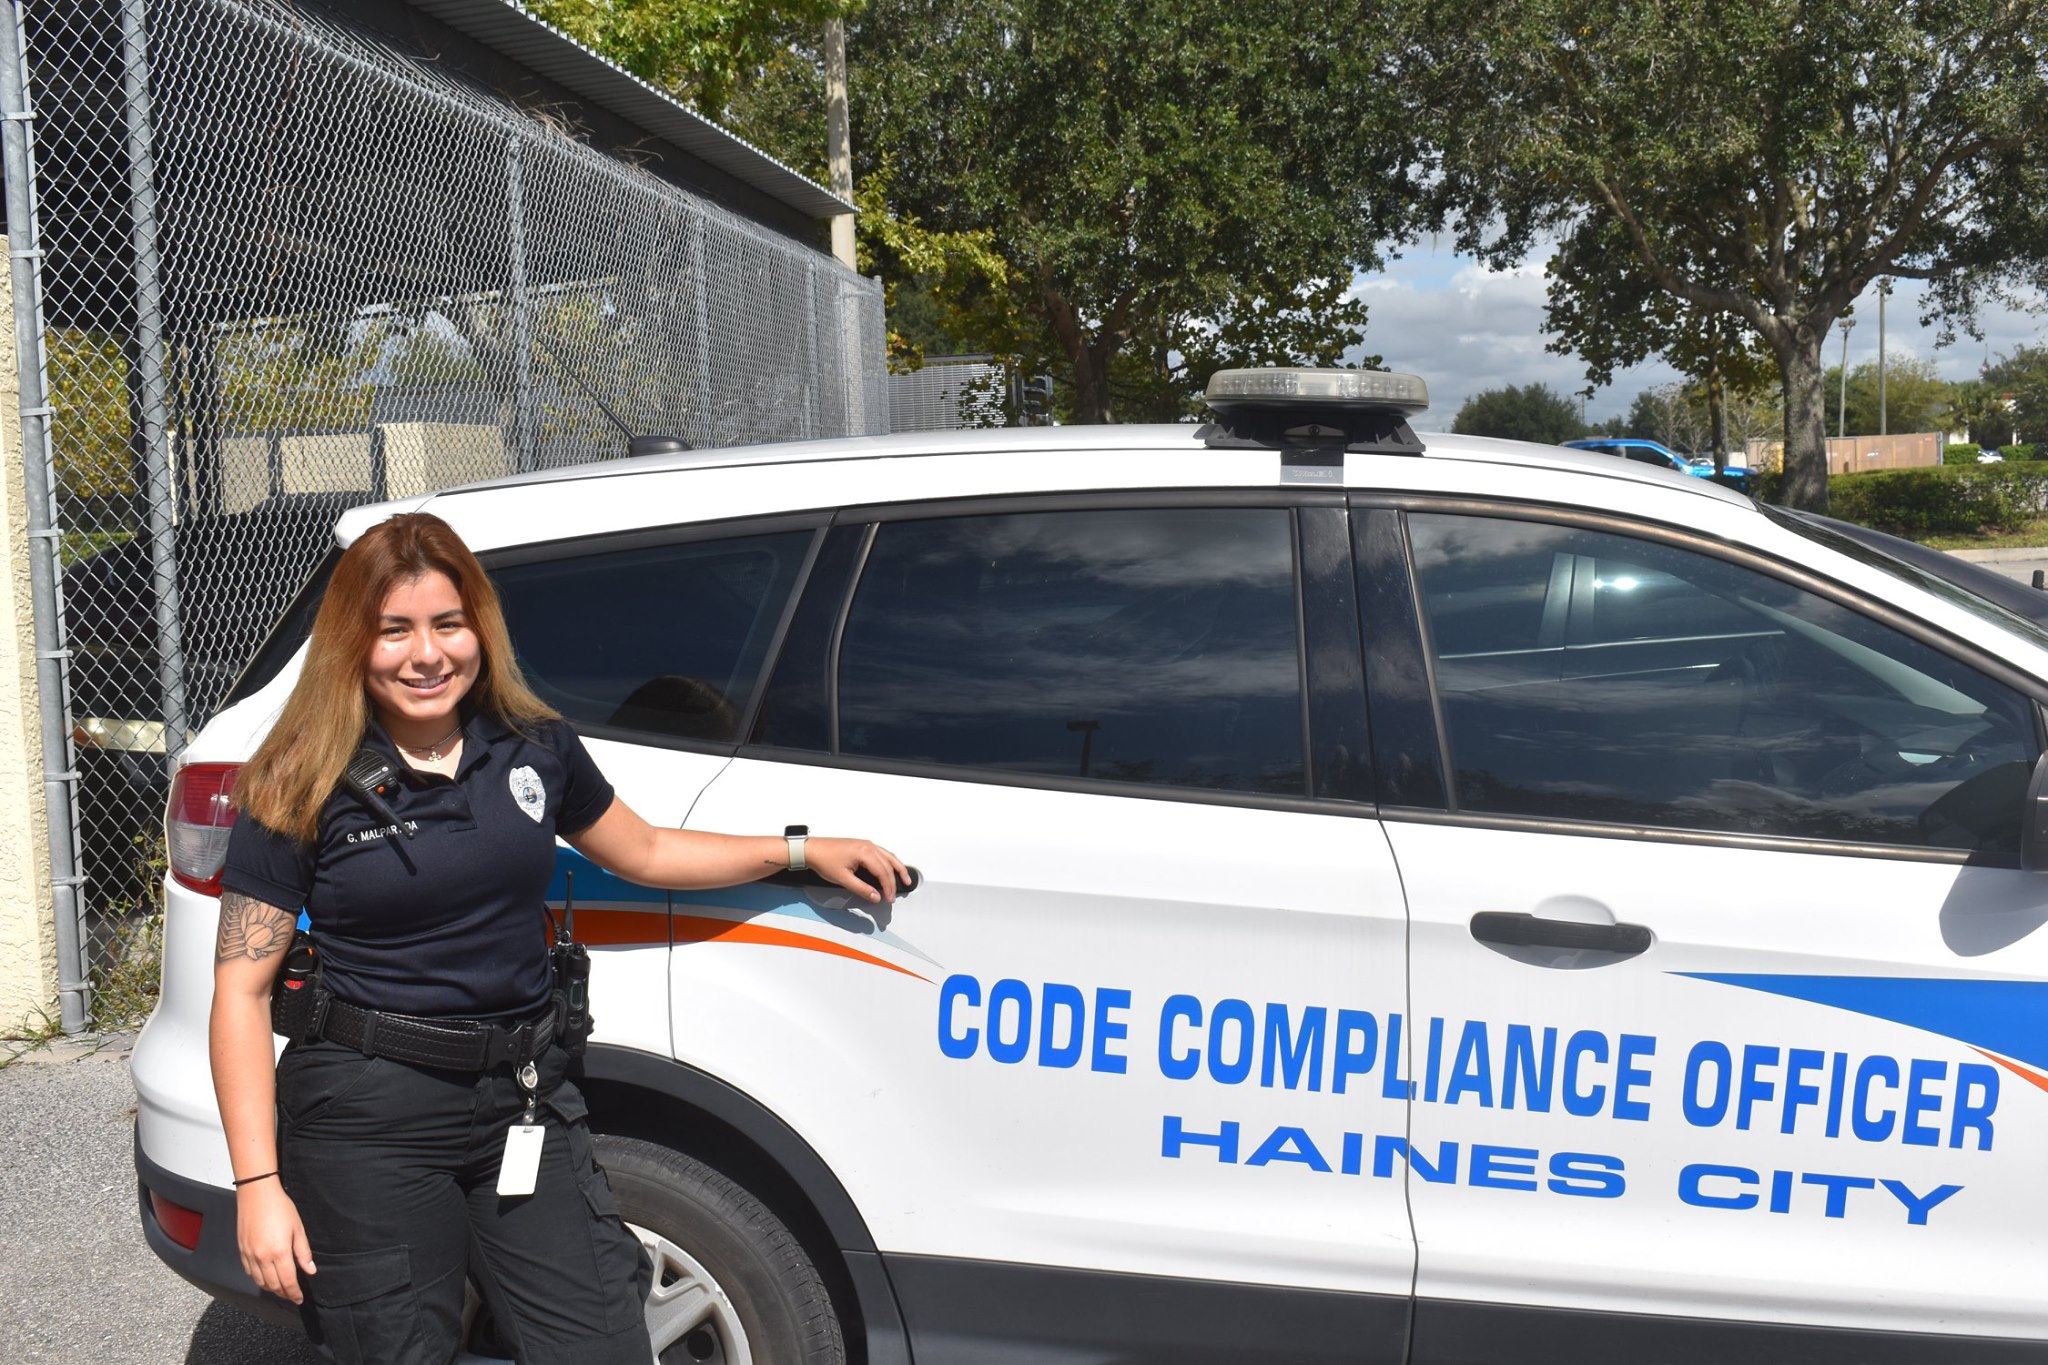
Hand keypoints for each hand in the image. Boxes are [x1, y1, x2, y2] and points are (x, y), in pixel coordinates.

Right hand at [236, 1179, 315, 1303]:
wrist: (257, 1194)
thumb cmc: (280, 1208)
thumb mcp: (298, 1228)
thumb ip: (303, 1252)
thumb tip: (310, 1270)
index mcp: (279, 1252)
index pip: (288, 1281)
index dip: (294, 1293)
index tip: (299, 1298)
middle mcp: (262, 1257)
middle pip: (273, 1285)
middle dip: (284, 1293)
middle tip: (291, 1295)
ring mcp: (250, 1255)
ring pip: (260, 1281)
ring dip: (271, 1288)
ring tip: (281, 1289)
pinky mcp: (241, 1251)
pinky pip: (249, 1272)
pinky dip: (258, 1279)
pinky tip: (265, 1278)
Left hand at [804, 838, 911, 903]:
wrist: (812, 849)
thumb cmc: (825, 861)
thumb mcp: (843, 879)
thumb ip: (862, 889)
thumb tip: (876, 897)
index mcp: (865, 852)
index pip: (883, 872)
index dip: (888, 887)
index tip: (889, 899)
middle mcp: (869, 846)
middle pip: (888, 865)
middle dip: (893, 881)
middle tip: (894, 896)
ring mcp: (866, 844)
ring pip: (888, 856)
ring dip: (897, 868)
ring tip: (905, 879)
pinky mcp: (862, 845)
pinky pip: (882, 853)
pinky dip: (889, 862)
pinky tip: (891, 868)